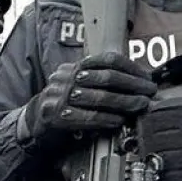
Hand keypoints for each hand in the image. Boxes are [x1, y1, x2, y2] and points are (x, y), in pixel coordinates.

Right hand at [16, 53, 156, 151]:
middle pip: (106, 77)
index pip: (107, 60)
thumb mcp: (78, 85)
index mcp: (74, 66)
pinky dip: (106, 119)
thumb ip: (100, 81)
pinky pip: (86, 116)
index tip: (147, 78)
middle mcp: (66, 77)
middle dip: (133, 86)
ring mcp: (59, 95)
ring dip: (125, 103)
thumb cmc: (63, 103)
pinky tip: (119, 120)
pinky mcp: (56, 115)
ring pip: (99, 97)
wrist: (32, 121)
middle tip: (149, 93)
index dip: (131, 68)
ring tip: (139, 106)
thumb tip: (136, 83)